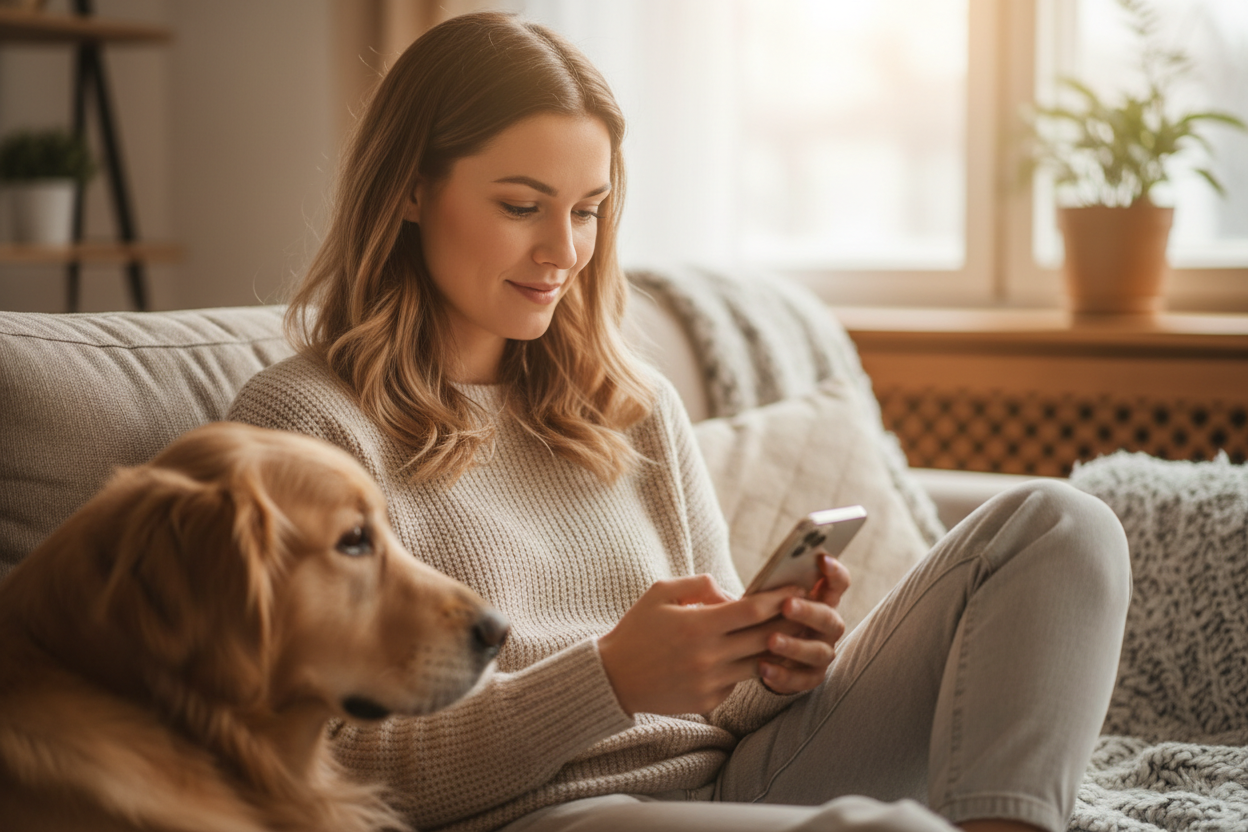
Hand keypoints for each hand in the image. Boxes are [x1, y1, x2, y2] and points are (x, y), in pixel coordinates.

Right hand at [597, 574, 804, 715]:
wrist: (613, 678)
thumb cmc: (637, 629)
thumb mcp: (661, 593)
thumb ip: (699, 585)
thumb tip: (731, 593)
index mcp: (698, 626)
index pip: (752, 611)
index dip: (778, 599)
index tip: (797, 589)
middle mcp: (708, 657)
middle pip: (763, 638)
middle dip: (787, 622)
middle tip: (805, 610)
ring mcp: (710, 683)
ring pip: (758, 664)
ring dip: (771, 648)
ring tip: (785, 633)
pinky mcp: (708, 701)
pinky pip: (737, 682)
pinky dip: (742, 668)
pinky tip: (740, 658)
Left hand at [757, 554, 850, 694]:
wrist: (746, 653)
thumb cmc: (747, 617)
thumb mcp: (749, 599)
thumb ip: (754, 591)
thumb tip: (737, 594)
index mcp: (818, 599)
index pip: (837, 582)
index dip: (834, 571)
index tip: (820, 559)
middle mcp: (825, 626)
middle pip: (830, 619)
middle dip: (810, 611)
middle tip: (787, 605)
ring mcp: (819, 653)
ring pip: (820, 652)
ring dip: (796, 645)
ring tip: (771, 640)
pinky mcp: (807, 677)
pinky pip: (803, 679)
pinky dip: (785, 675)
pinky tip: (763, 668)